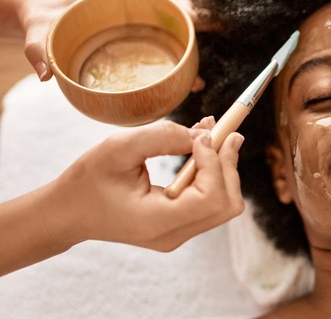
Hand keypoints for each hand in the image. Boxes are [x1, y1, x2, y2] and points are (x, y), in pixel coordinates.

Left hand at [2, 0, 200, 87]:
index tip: (193, 18)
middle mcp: (128, 12)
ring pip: (166, 36)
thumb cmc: (38, 18)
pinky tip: (178, 85)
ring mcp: (130, 28)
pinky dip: (170, 65)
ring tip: (196, 81)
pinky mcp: (128, 44)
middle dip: (190, 33)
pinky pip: (155, 50)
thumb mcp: (36, 31)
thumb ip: (37, 48)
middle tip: (200, 57)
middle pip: (169, 17)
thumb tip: (44, 75)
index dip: (177, 4)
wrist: (36, 17)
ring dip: (184, 55)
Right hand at [42, 118, 244, 251]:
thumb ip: (162, 138)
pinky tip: (201, 148)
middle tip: (225, 129)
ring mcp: (178, 234)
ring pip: (224, 203)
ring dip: (223, 166)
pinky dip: (212, 173)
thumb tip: (202, 135)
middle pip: (227, 203)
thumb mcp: (117, 148)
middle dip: (229, 163)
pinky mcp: (179, 225)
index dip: (216, 163)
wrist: (68, 213)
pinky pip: (210, 201)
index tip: (202, 135)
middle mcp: (173, 235)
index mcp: (157, 222)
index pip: (211, 198)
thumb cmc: (87, 181)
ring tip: (211, 133)